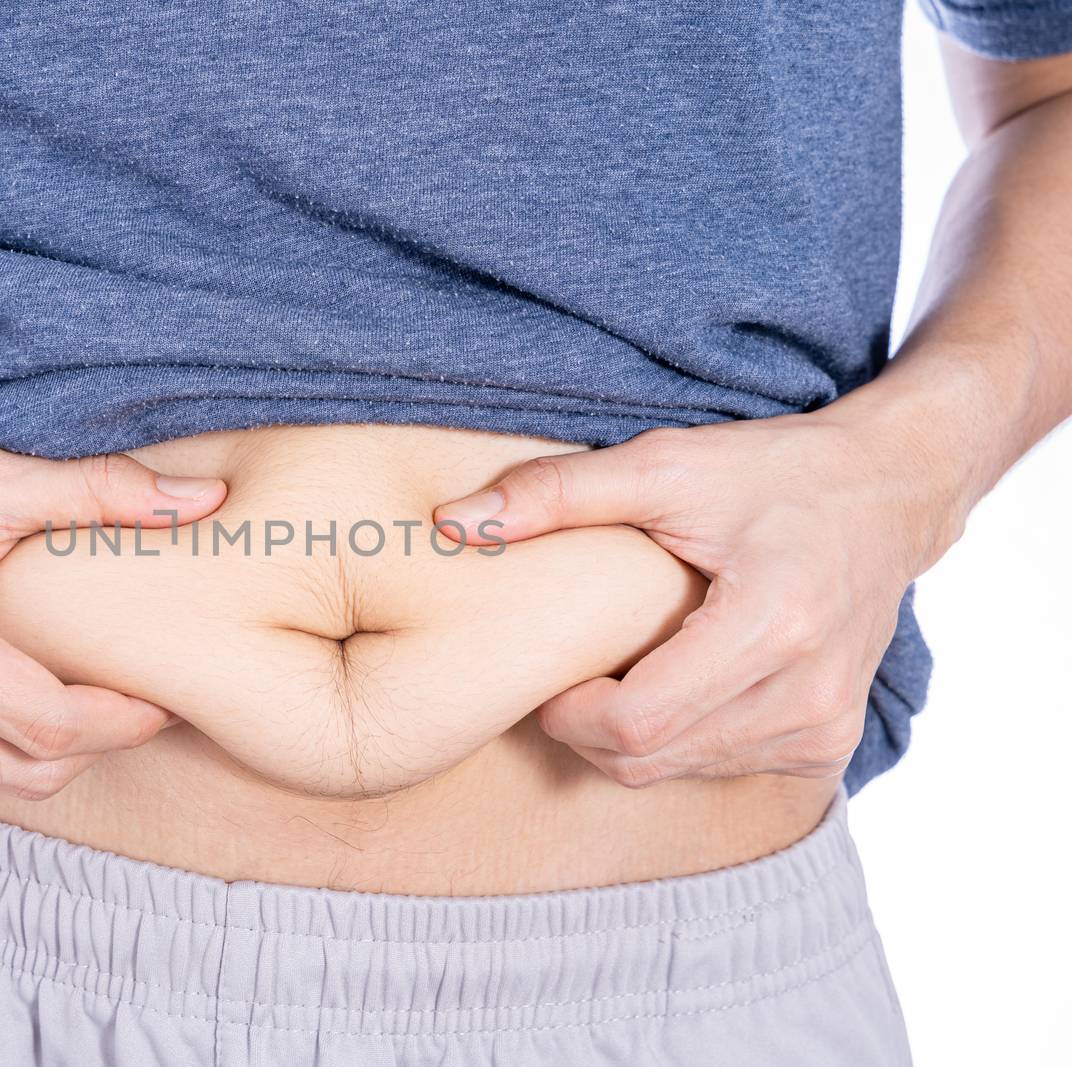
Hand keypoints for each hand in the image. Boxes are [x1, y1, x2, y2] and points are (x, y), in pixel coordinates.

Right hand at [0, 434, 225, 795]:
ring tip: (80, 701)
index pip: (45, 723)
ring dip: (47, 755)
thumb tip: (205, 501)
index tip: (159, 697)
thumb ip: (96, 492)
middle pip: (26, 770)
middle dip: (96, 745)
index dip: (118, 720)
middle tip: (133, 703)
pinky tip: (7, 707)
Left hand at [433, 412, 964, 785]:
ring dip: (628, 732)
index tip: (546, 667)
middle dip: (585, 723)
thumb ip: (558, 492)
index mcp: (773, 625)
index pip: (637, 723)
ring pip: (676, 772)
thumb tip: (453, 520)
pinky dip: (676, 738)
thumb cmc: (775, 472)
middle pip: (647, 759)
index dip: (568, 709)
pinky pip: (716, 768)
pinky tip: (675, 677)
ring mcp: (824, 730)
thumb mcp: (667, 464)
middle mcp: (808, 694)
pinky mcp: (826, 746)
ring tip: (625, 660)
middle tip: (571, 662)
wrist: (890, 493)